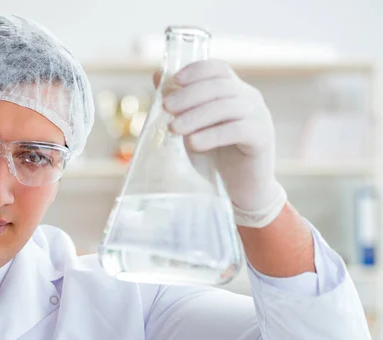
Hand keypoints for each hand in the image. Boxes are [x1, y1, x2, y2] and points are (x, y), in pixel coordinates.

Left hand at [158, 60, 286, 226]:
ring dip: (196, 116)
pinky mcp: (262, 138)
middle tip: (167, 107)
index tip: (174, 81)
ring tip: (174, 129)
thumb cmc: (216, 156)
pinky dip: (212, 135)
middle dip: (189, 95)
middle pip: (219, 86)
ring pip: (226, 106)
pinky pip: (238, 130)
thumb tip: (159, 76)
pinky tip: (193, 143)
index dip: (196, 70)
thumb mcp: (194, 128)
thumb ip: (180, 104)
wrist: (242, 189)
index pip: (218, 69)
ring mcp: (258, 117)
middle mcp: (249, 99)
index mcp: (233, 91)